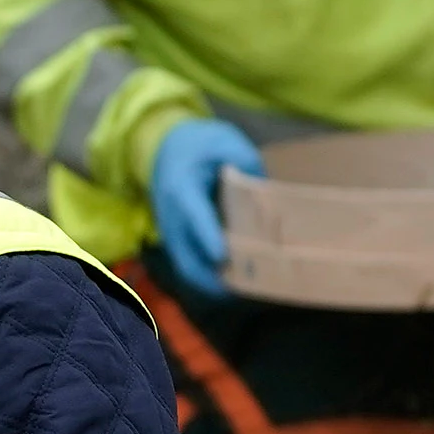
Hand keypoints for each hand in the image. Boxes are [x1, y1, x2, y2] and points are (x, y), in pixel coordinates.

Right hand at [146, 116, 261, 298]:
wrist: (165, 147)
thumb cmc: (199, 144)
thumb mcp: (226, 142)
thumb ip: (247, 166)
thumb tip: (268, 195)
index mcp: (181, 187)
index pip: (193, 216)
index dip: (207, 237)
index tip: (223, 257)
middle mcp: (171, 215)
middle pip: (185, 256)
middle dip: (211, 277)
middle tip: (243, 286)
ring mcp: (170, 231)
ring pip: (186, 267)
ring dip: (211, 282)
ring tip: (242, 290)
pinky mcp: (176, 240)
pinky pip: (189, 264)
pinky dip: (208, 276)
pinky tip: (232, 282)